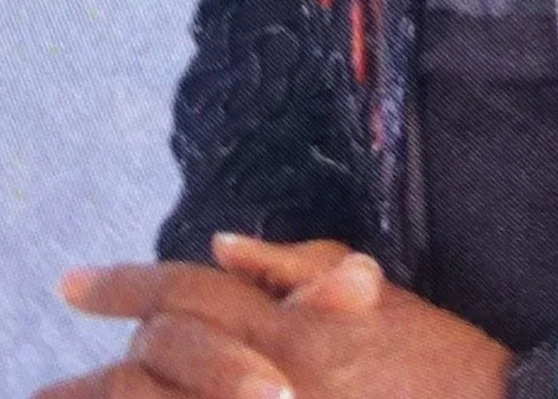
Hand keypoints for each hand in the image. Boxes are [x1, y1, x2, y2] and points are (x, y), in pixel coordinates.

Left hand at [43, 238, 517, 398]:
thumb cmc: (435, 354)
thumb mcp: (373, 290)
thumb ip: (294, 266)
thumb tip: (220, 243)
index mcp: (292, 322)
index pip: (189, 291)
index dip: (125, 283)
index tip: (74, 283)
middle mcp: (270, 376)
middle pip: (161, 356)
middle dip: (105, 357)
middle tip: (53, 366)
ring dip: (114, 396)